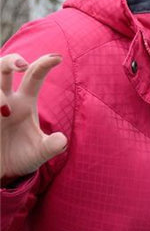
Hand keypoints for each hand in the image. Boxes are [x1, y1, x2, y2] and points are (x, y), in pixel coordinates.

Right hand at [1, 53, 66, 181]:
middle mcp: (5, 99)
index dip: (44, 64)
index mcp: (24, 101)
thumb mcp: (38, 153)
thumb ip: (51, 146)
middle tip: (22, 65)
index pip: (34, 76)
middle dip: (11, 60)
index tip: (58, 57)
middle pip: (4, 67)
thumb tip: (61, 140)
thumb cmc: (20, 157)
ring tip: (3, 109)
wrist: (0, 172)